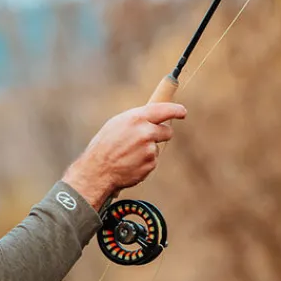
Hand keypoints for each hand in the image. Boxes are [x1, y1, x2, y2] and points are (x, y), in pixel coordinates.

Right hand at [63, 102, 186, 208]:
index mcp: (136, 118)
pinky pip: (152, 160)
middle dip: (162, 134)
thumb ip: (137, 119)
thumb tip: (154, 117)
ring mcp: (149, 149)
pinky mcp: (150, 164)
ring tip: (129, 153)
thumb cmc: (104, 145)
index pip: (164, 110)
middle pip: (168, 131)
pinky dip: (144, 162)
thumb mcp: (117, 124)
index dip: (176, 110)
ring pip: (157, 147)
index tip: (182, 112)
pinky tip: (130, 162)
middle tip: (148, 138)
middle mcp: (146, 132)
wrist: (97, 170)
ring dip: (148, 150)